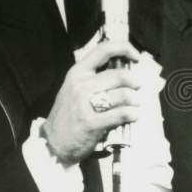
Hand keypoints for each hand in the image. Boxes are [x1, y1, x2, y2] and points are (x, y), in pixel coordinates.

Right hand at [42, 40, 142, 165]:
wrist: (53, 142)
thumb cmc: (69, 113)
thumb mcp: (75, 88)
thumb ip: (95, 77)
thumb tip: (125, 68)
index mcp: (77, 72)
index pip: (104, 50)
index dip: (125, 48)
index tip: (136, 57)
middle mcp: (81, 85)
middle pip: (119, 75)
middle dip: (135, 81)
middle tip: (138, 87)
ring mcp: (85, 104)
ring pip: (123, 95)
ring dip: (135, 100)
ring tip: (136, 103)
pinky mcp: (92, 123)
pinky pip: (121, 114)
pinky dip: (132, 114)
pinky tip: (133, 115)